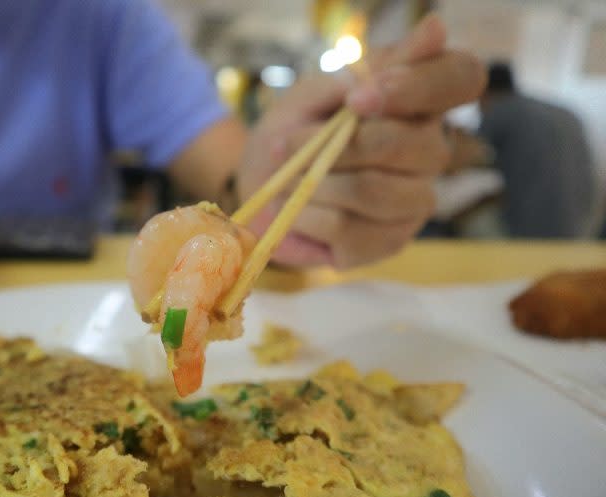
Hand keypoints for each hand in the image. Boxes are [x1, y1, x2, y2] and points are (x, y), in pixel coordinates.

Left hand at [237, 14, 485, 268]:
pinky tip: (296, 209)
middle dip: (340, 144)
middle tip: (291, 141)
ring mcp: (414, 201)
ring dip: (315, 183)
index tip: (358, 96)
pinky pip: (348, 231)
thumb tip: (436, 29)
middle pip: (416, 146)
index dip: (418, 86)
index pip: (463, 77)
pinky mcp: (387, 242)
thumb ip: (368, 70)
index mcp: (420, 103)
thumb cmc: (294, 131)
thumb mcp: (317, 91)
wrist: (258, 186)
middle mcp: (431, 152)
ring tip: (287, 178)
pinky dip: (307, 217)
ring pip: (375, 191)